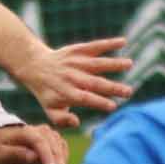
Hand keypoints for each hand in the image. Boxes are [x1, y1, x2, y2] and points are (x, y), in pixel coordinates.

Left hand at [0, 122, 72, 163]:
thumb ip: (15, 153)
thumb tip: (33, 156)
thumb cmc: (1, 150)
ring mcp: (52, 138)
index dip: (47, 155)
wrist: (6, 144)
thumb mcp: (1, 154)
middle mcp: (43, 132)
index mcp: (27, 132)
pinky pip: (64, 160)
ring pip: (62, 157)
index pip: (40, 142)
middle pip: (55, 150)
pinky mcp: (58, 146)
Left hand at [11, 36, 133, 129]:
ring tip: (129, 64)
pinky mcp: (78, 50)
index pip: (85, 98)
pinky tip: (123, 41)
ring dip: (114, 63)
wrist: (35, 66)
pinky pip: (95, 46)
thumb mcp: (50, 109)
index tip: (113, 106)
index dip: (99, 102)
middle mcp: (72, 77)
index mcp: (67, 93)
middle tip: (129, 92)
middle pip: (95, 82)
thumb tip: (77, 122)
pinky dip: (108, 43)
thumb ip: (62, 120)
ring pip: (97, 63)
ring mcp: (76, 62)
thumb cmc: (48, 92)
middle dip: (112, 87)